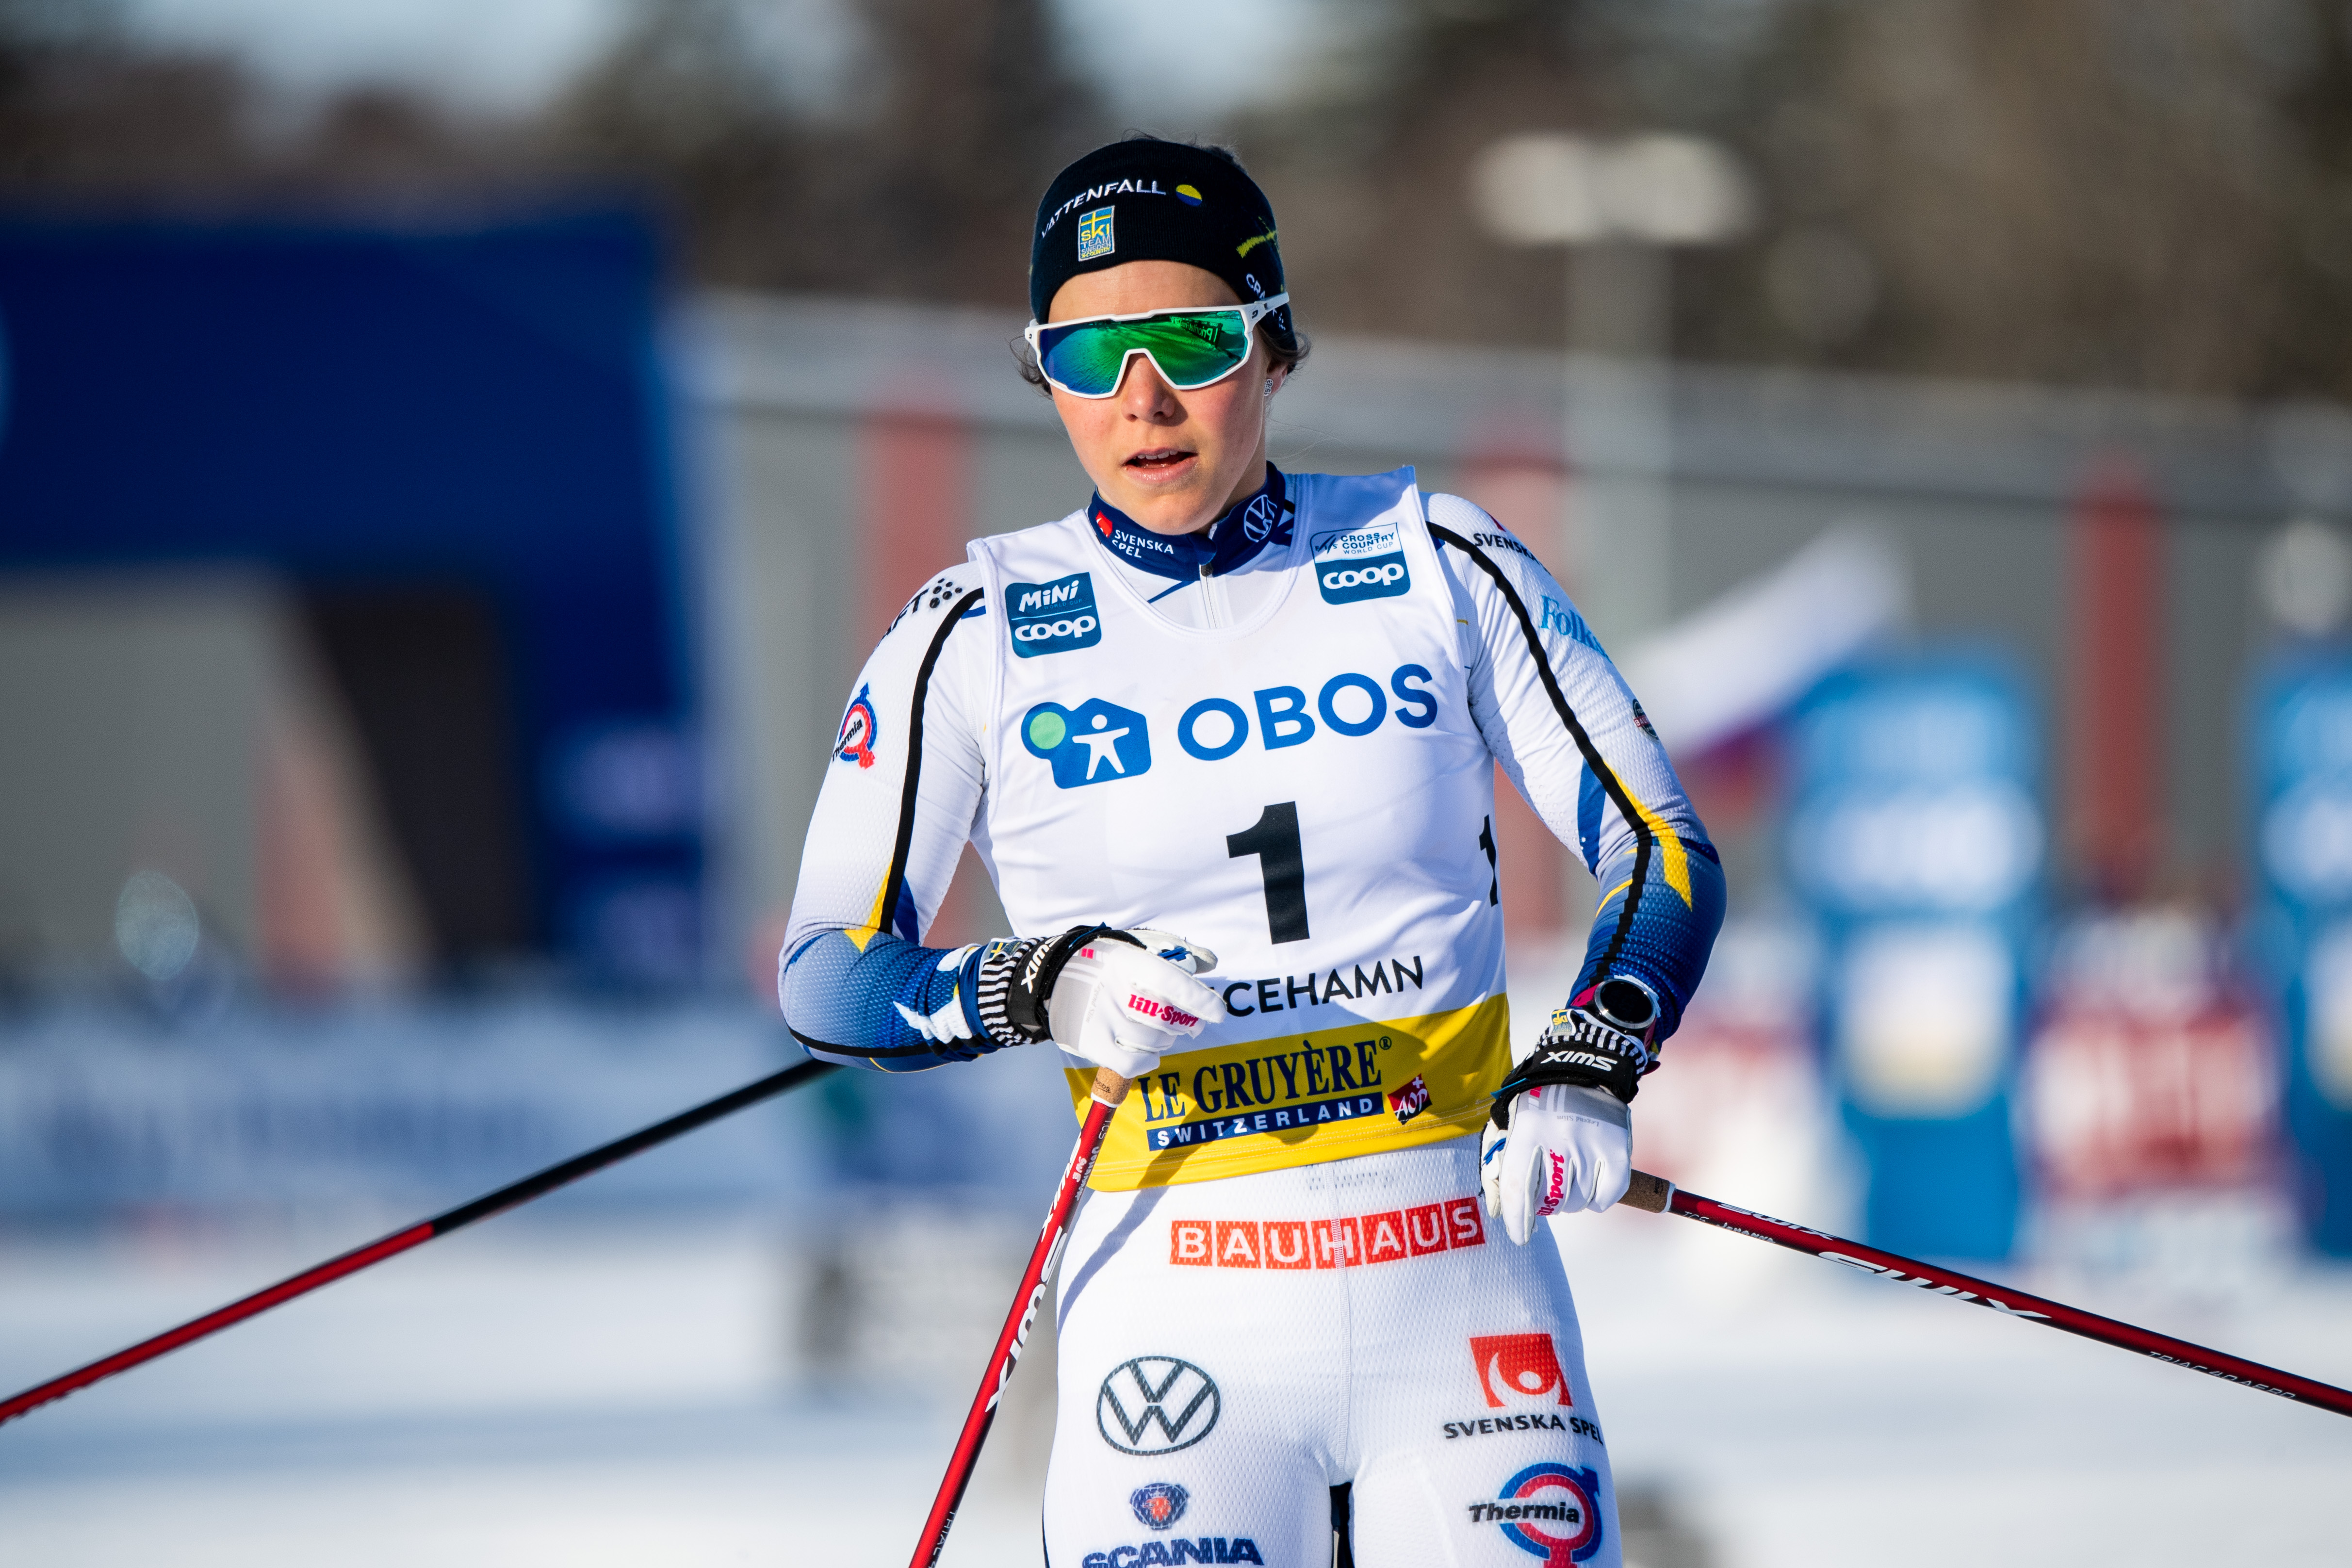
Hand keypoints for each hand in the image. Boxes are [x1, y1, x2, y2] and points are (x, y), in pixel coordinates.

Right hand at [1020, 926, 1223, 1080]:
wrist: (1053, 978)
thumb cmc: (1106, 965)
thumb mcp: (1137, 950)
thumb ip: (1176, 955)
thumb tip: (1210, 962)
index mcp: (1129, 961)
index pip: (1170, 981)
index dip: (1198, 999)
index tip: (1218, 1013)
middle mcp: (1115, 989)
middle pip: (1165, 1016)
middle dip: (1185, 1023)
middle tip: (1187, 1024)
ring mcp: (1102, 1018)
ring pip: (1153, 1040)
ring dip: (1165, 1040)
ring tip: (1159, 1032)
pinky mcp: (1091, 1042)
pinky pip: (1132, 1063)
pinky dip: (1147, 1061)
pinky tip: (1150, 1054)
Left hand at [1481, 1083, 1630, 1243]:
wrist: (1583, 1074)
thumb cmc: (1540, 1109)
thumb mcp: (1512, 1128)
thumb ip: (1501, 1170)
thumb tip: (1499, 1212)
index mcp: (1527, 1129)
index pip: (1518, 1186)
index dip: (1516, 1218)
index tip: (1519, 1237)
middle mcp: (1560, 1136)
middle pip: (1551, 1198)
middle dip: (1546, 1204)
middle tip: (1548, 1193)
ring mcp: (1591, 1143)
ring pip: (1578, 1201)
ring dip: (1571, 1200)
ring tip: (1569, 1178)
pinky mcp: (1618, 1149)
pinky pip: (1606, 1197)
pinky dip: (1597, 1199)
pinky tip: (1590, 1183)